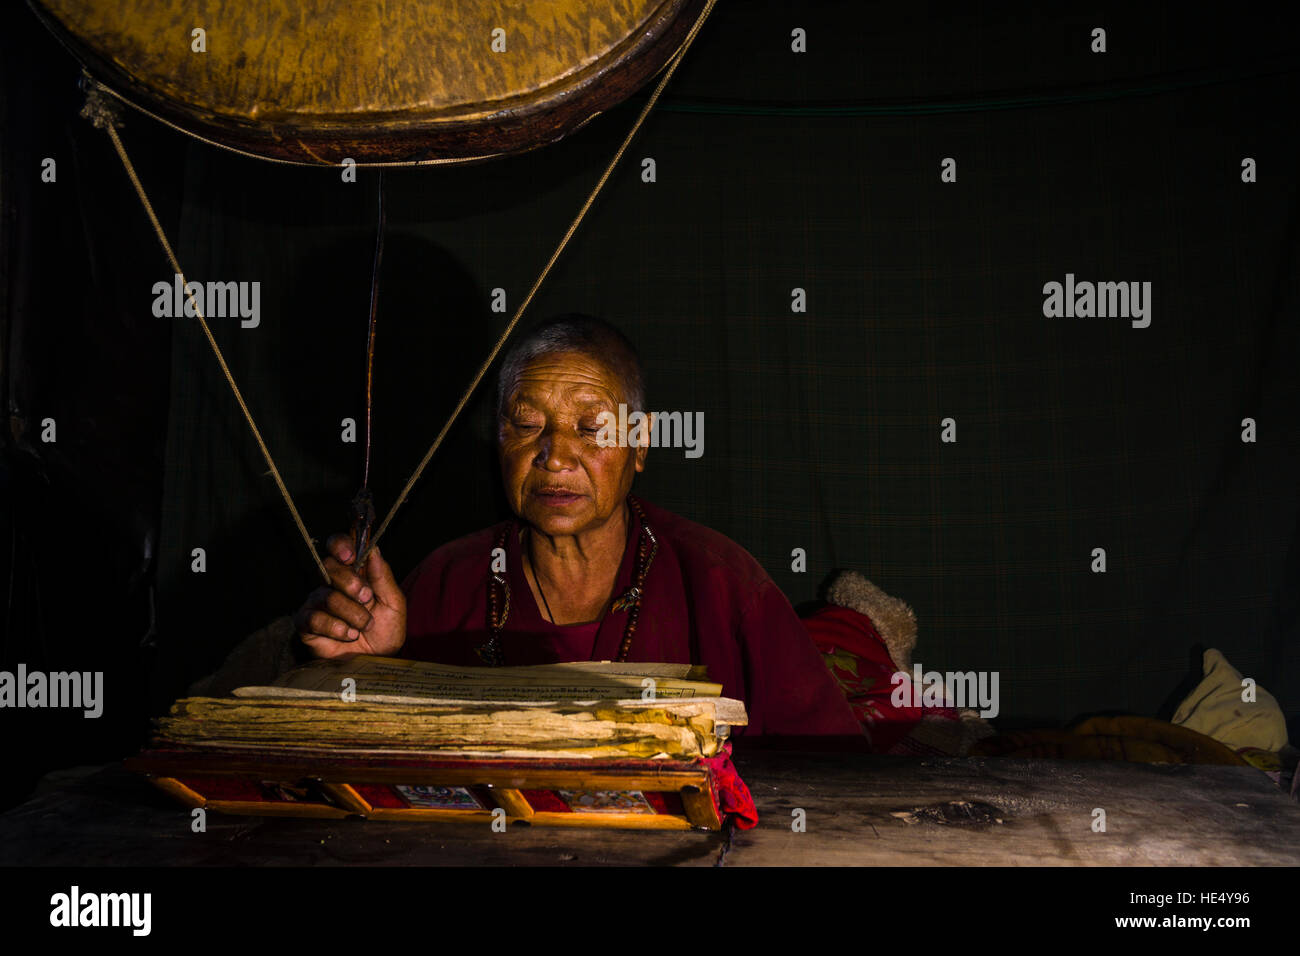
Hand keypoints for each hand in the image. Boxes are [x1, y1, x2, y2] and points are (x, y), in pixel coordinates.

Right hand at [294, 534, 405, 658]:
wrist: (377, 662)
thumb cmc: (385, 632)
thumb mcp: (394, 604)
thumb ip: (383, 577)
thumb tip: (374, 550)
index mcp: (355, 573)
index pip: (339, 546)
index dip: (341, 544)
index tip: (351, 555)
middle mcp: (332, 583)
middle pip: (329, 566)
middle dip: (351, 582)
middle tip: (366, 598)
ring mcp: (317, 602)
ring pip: (326, 595)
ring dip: (352, 613)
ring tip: (364, 626)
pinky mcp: (306, 623)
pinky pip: (314, 617)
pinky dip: (336, 627)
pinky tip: (349, 635)